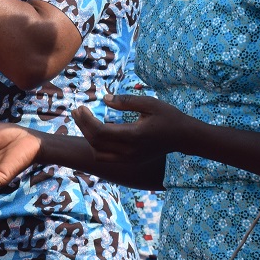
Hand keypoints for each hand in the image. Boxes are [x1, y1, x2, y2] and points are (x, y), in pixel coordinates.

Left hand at [71, 93, 187, 162]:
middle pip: (96, 143)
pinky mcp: (131, 161)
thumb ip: (126, 101)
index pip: (100, 132)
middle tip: (76, 111)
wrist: (183, 137)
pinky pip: (107, 158)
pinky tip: (97, 132)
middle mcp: (129, 151)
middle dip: (82, 126)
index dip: (86, 120)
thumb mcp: (150, 103)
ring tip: (84, 121)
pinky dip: (97, 147)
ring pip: (98, 153)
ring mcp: (130, 159)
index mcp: (134, 135)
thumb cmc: (168, 116)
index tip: (81, 107)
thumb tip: (104, 99)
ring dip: (88, 138)